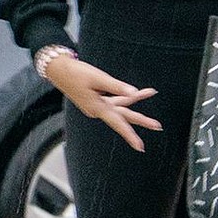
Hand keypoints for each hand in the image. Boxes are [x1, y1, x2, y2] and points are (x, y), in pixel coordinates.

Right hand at [46, 56, 161, 151]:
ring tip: (151, 92)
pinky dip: (125, 96)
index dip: (130, 135)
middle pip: (124, 116)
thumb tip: (134, 93)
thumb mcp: (98, 78)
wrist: (58, 70)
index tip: (140, 147)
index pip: (118, 123)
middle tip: (158, 126)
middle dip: (141, 120)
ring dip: (135, 101)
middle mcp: (98, 110)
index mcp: (97, 108)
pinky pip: (115, 100)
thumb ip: (116, 86)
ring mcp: (97, 106)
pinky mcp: (96, 100)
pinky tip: (136, 93)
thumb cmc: (76, 73)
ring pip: (121, 106)